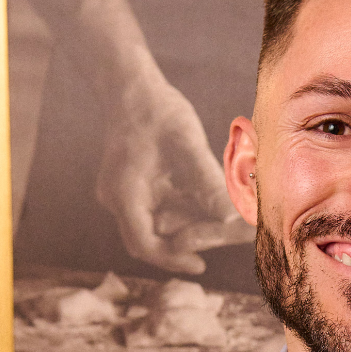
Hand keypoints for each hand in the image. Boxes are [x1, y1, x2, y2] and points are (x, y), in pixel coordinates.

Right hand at [97, 78, 254, 274]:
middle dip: (192, 241)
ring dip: (193, 225)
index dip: (171, 259)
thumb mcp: (186, 143)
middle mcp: (119, 199)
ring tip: (230, 223)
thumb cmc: (157, 110)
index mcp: (123, 192)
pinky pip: (162, 209)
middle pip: (155, 237)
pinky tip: (214, 204)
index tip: (199, 265)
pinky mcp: (136, 187)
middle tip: (230, 238)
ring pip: (161, 225)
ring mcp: (126, 194)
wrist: (132, 87)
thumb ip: (206, 180)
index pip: (143, 243)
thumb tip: (231, 216)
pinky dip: (187, 210)